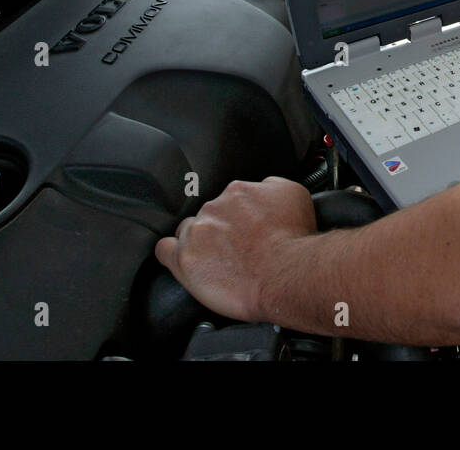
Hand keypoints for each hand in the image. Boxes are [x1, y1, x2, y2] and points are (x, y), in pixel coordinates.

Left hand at [155, 177, 316, 322]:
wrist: (285, 274)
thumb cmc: (293, 241)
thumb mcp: (295, 195)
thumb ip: (272, 186)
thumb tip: (263, 188)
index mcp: (237, 191)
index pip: (229, 198)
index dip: (238, 215)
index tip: (247, 229)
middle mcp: (214, 207)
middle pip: (208, 215)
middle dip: (220, 229)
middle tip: (237, 248)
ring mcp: (197, 233)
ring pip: (186, 232)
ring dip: (198, 242)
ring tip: (217, 260)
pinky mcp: (184, 259)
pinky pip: (165, 250)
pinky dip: (172, 255)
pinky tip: (185, 262)